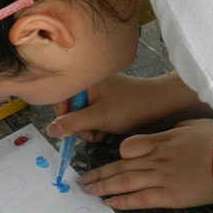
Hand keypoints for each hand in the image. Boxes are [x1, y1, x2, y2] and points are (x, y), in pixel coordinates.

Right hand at [48, 72, 212, 141]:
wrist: (163, 107)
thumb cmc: (130, 107)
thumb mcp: (98, 117)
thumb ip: (72, 124)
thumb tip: (50, 130)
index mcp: (84, 81)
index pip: (59, 99)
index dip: (62, 116)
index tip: (72, 128)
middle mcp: (89, 86)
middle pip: (70, 111)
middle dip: (80, 126)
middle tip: (94, 131)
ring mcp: (99, 96)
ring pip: (82, 119)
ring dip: (90, 130)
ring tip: (104, 131)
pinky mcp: (108, 106)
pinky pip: (93, 120)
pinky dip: (99, 128)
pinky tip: (110, 130)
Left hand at [76, 118, 212, 208]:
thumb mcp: (195, 126)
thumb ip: (177, 130)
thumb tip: (171, 131)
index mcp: (162, 141)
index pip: (129, 147)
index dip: (118, 155)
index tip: (110, 161)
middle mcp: (156, 159)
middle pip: (120, 166)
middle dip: (98, 173)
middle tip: (81, 179)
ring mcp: (161, 178)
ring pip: (124, 182)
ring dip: (103, 187)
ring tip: (86, 191)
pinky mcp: (170, 196)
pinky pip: (141, 199)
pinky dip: (123, 201)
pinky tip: (109, 203)